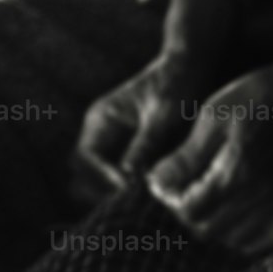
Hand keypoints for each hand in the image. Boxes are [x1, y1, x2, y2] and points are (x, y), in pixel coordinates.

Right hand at [72, 47, 223, 207]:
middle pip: (83, 173)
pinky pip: (117, 176)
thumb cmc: (176, 84)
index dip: (102, 176)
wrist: (189, 66)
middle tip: (132, 204)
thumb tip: (127, 175)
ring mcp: (111, 143)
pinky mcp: (128, 151)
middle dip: (102, 190)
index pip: (85, 157)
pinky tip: (148, 198)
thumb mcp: (163, 114)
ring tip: (140, 204)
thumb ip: (146, 142)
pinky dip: (127, 188)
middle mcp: (100, 132)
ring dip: (113, 192)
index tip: (127, 189)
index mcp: (100, 119)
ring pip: (97, 179)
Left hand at [142, 63, 272, 256]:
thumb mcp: (217, 114)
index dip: (170, 196)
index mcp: (235, 177)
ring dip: (214, 223)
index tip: (163, 179)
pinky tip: (241, 210)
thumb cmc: (266, 97)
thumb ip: (187, 156)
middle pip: (207, 228)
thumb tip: (157, 183)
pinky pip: (263, 241)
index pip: (187, 209)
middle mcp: (260, 204)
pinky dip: (244, 232)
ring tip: (210, 196)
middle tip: (182, 187)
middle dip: (188, 209)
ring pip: (232, 239)